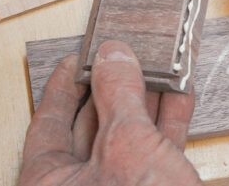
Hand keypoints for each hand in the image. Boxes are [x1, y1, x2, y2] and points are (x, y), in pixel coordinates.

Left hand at [19, 41, 201, 185]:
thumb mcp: (127, 146)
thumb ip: (119, 95)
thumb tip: (113, 57)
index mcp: (50, 184)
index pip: (48, 122)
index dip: (65, 85)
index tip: (77, 58)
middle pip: (92, 124)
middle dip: (114, 87)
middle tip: (126, 56)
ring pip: (128, 135)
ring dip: (148, 100)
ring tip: (160, 68)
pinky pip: (156, 150)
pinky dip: (169, 123)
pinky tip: (180, 98)